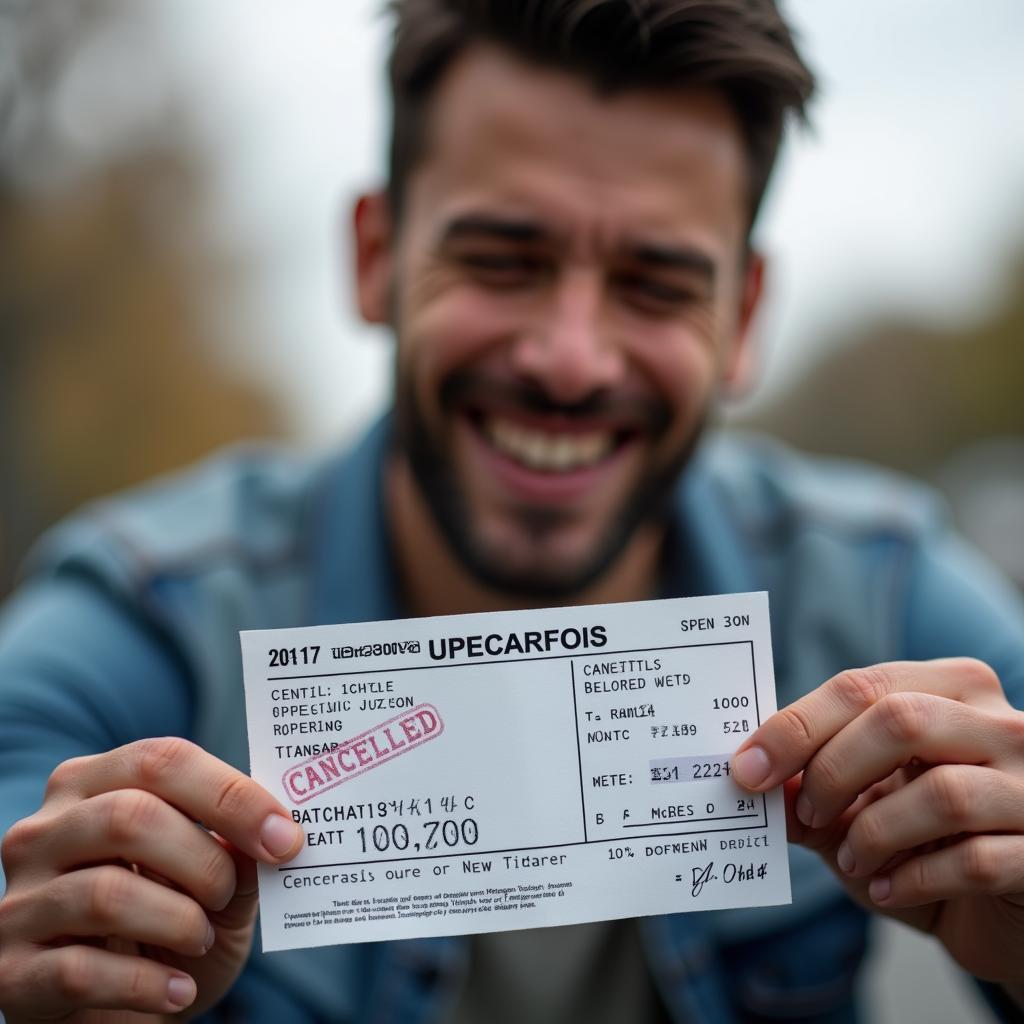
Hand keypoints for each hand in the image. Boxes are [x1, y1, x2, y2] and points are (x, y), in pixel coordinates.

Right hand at [0, 738, 303, 1020]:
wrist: (123, 1013)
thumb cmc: (172, 930)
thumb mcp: (217, 885)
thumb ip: (238, 851)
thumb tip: (274, 831)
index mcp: (93, 784)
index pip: (162, 760)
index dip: (232, 795)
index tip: (285, 837)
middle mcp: (44, 831)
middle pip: (130, 816)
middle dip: (204, 860)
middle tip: (229, 895)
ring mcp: (18, 901)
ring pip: (106, 892)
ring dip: (178, 921)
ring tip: (201, 939)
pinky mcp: (10, 971)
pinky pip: (81, 970)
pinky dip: (146, 984)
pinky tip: (178, 992)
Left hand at [732, 659, 1023, 983]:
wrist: (998, 911)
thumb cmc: (923, 844)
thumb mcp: (858, 808)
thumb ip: (808, 788)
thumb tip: (750, 776)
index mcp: (952, 690)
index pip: (864, 685)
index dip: (797, 726)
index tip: (746, 767)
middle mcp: (1003, 726)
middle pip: (900, 720)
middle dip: (832, 769)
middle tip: (805, 813)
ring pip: (941, 791)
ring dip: (873, 832)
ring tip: (850, 859)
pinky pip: (975, 861)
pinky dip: (915, 879)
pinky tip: (888, 888)